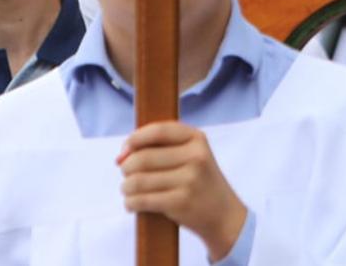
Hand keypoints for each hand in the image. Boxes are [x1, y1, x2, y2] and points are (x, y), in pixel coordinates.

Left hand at [118, 122, 247, 260]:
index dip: (134, 139)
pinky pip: (142, 200)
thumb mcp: (192, 155)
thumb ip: (161, 148)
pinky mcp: (181, 202)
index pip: (157, 131)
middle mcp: (195, 156)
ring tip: (128, 190)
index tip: (124, 151)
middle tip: (127, 175)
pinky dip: (131, 202)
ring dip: (126, 187)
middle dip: (126, 167)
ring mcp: (189, 180)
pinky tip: (132, 204)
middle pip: (142, 158)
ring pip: (138, 180)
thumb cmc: (199, 182)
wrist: (224, 215)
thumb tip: (121, 156)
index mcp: (197, 139)